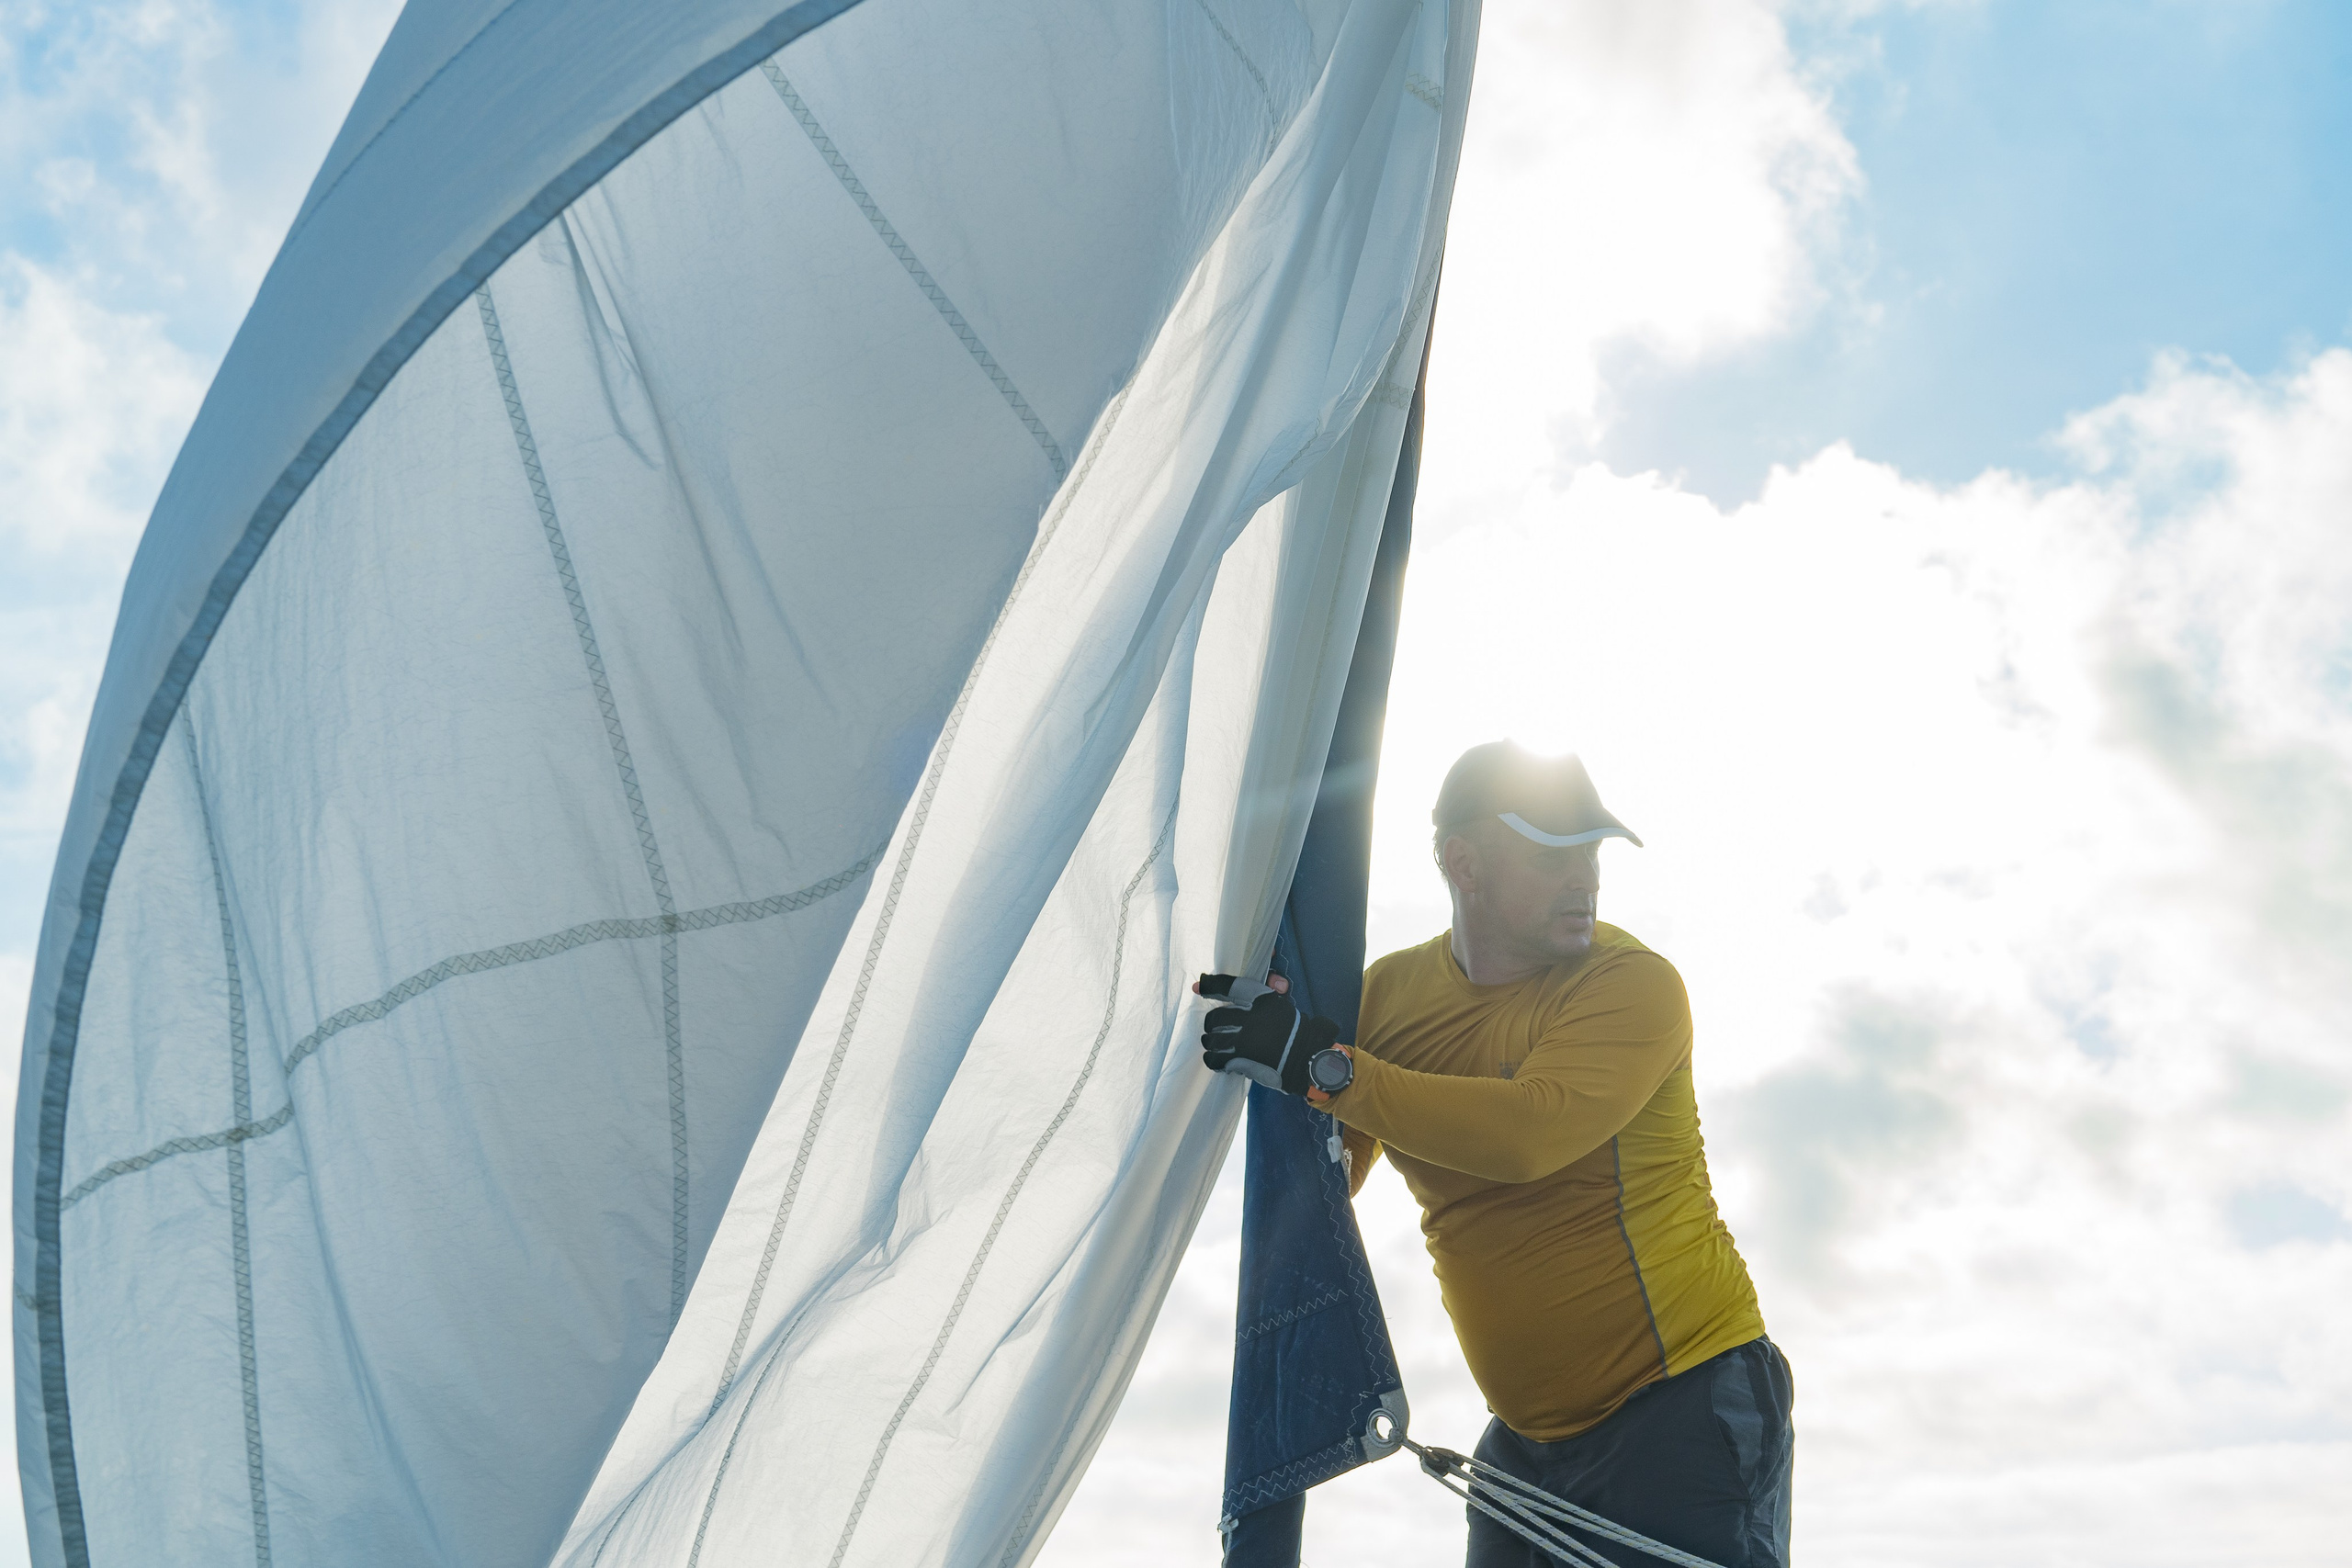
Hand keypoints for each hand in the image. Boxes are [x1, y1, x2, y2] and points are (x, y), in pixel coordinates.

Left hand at [1197, 972, 1337, 1096]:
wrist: (1305, 1057)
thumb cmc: (1292, 1030)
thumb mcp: (1276, 1006)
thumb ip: (1255, 1002)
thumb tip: (1232, 995)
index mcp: (1261, 999)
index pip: (1230, 986)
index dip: (1211, 986)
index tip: (1198, 987)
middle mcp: (1250, 1017)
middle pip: (1215, 1018)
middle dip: (1211, 1025)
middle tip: (1214, 1031)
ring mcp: (1244, 1039)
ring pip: (1212, 1040)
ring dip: (1211, 1044)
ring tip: (1216, 1047)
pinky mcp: (1241, 1059)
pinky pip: (1215, 1059)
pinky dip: (1213, 1060)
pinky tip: (1218, 1061)